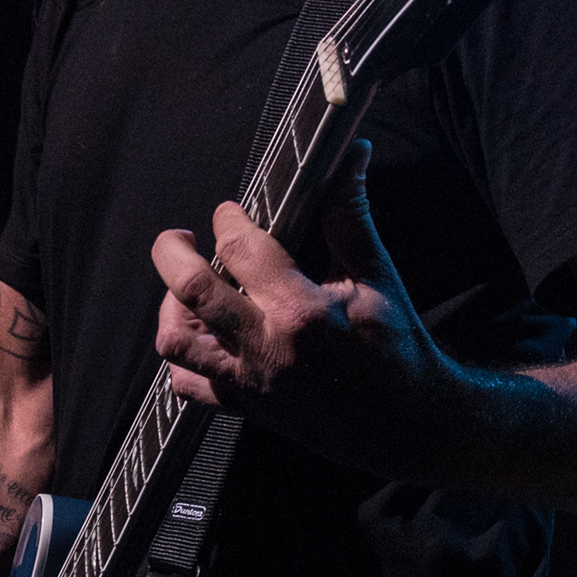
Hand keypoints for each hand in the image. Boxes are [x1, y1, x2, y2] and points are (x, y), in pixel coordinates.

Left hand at [152, 142, 458, 474]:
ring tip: (189, 288)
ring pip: (177, 343)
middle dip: (171, 253)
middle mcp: (267, 348)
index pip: (240, 248)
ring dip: (171, 308)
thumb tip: (350, 154)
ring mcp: (251, 382)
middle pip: (190, 291)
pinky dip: (183, 358)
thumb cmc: (395, 347)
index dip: (228, 219)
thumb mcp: (377, 275)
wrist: (405, 422)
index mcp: (302, 311)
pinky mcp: (245, 406)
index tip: (233, 213)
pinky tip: (202, 333)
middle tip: (180, 238)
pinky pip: (188, 386)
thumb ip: (350, 213)